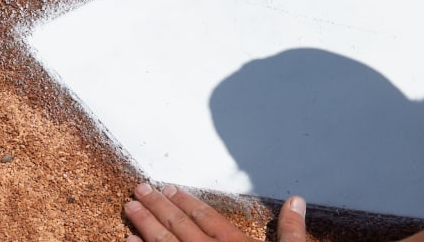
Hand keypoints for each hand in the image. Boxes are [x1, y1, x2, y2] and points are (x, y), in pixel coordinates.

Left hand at [124, 183, 305, 241]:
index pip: (208, 219)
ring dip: (145, 225)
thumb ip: (292, 232)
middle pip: (180, 227)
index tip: (169, 188)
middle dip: (158, 206)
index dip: (188, 202)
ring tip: (130, 208)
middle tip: (140, 189)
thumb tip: (296, 201)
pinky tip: (128, 241)